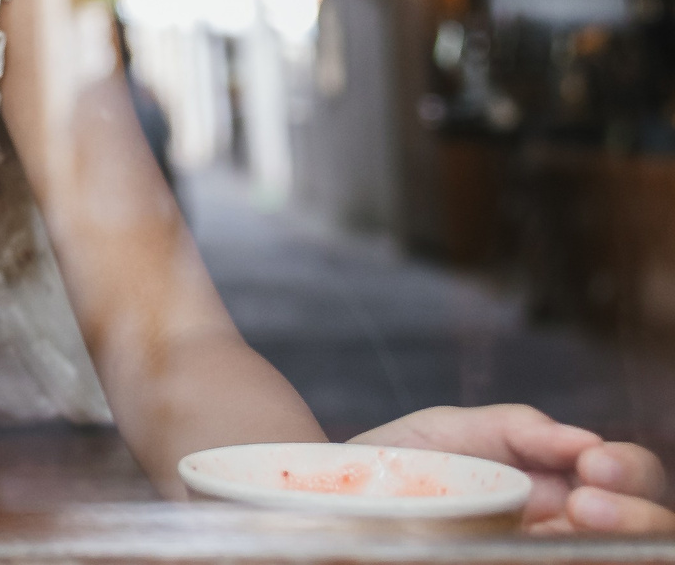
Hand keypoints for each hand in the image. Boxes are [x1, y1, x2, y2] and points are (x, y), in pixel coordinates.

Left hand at [357, 403, 673, 533]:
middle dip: (639, 510)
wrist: (337, 502)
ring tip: (581, 513)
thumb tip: (585, 441)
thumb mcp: (450, 433)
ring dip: (626, 536)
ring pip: (630, 555)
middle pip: (652, 526)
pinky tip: (554, 544)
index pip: (632, 478)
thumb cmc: (397, 467)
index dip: (631, 469)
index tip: (591, 459)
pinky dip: (590, 557)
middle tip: (588, 498)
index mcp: (561, 485)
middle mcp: (570, 528)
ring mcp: (552, 553)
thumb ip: (517, 429)